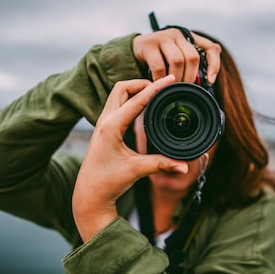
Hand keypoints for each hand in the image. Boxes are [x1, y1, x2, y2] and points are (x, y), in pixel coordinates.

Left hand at [72, 75, 187, 241]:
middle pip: (123, 87)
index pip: (137, 100)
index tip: (170, 79)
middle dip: (142, 83)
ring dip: (135, 89)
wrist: (89, 194)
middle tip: (162, 86)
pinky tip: (143, 106)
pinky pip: (117, 105)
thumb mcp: (136, 170)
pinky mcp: (105, 129)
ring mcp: (103, 124)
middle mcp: (105, 121)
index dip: (156, 87)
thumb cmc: (107, 182)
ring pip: (118, 95)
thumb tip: (184, 166)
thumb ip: (162, 165)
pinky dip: (131, 99)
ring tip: (155, 93)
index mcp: (111, 126)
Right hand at [133, 28, 220, 83]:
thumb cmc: (160, 57)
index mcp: (188, 38)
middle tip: (185, 89)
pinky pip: (159, 66)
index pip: (209, 48)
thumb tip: (210, 77)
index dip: (214, 64)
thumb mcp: (177, 58)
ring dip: (176, 78)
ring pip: (177, 61)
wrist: (135, 51)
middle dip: (190, 77)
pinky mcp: (148, 44)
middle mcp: (177, 34)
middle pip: (192, 57)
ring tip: (172, 88)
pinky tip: (160, 85)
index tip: (211, 80)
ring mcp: (162, 37)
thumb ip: (191, 65)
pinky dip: (161, 79)